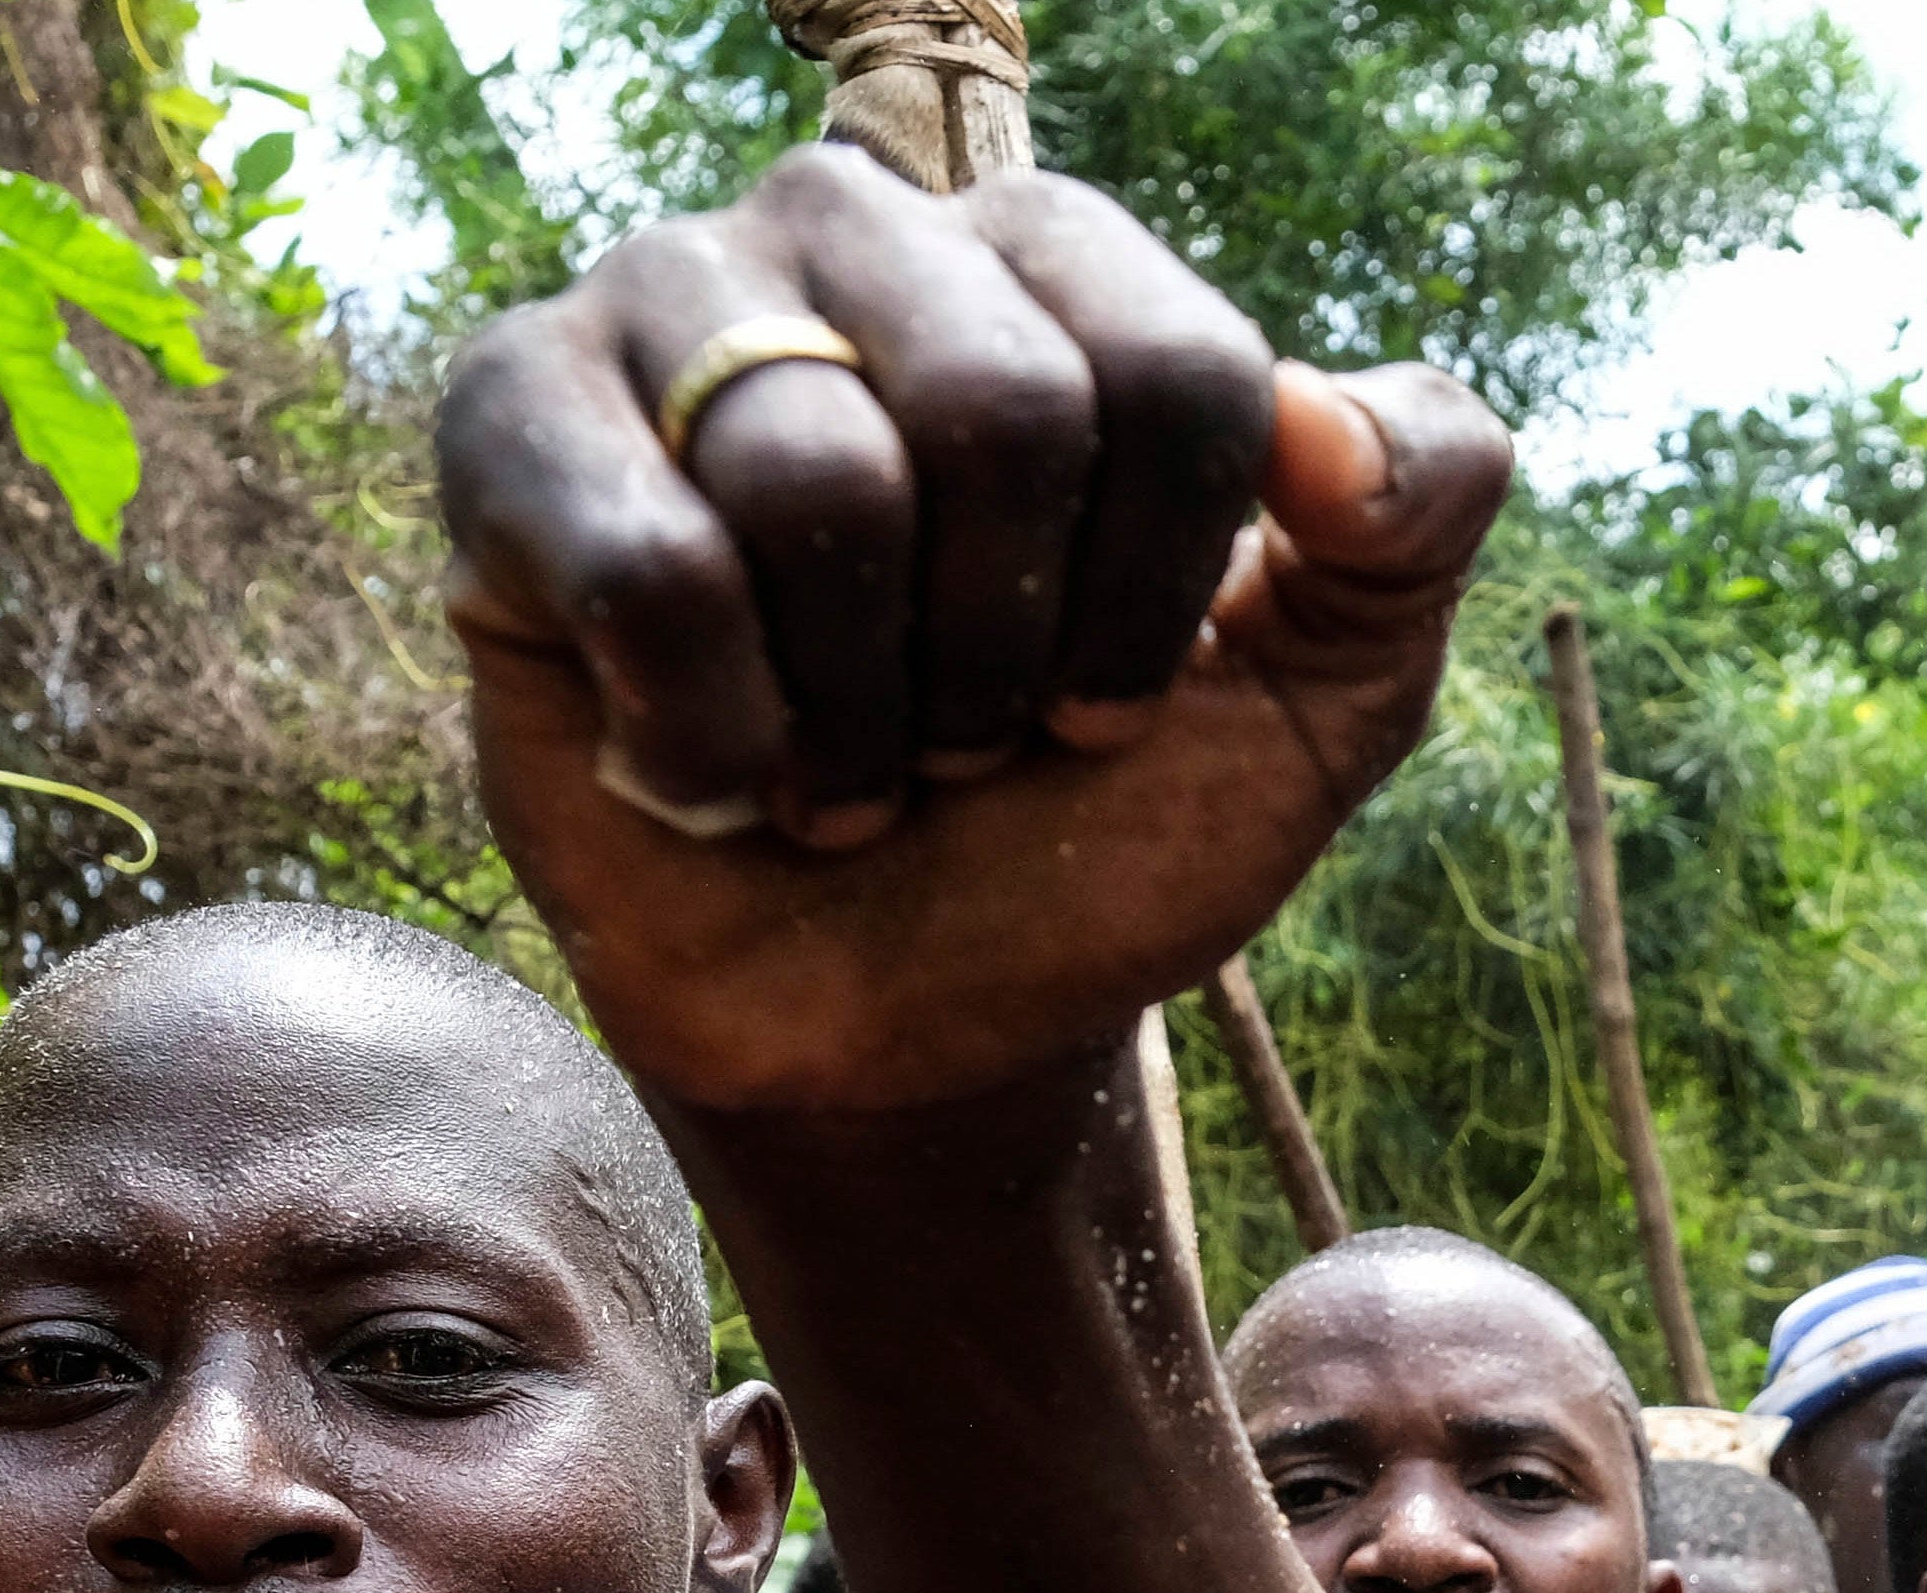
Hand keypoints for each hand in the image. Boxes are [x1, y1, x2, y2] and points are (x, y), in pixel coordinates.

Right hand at [436, 148, 1511, 1114]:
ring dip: (863, 710)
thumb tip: (1336, 423)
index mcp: (1054, 264)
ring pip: (818, 480)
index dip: (1158, 596)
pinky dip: (715, 732)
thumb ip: (1418, 516)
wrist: (909, 1027)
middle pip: (1002, 406)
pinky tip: (714, 774)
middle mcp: (853, 231)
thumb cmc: (1096, 831)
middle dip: (1008, 656)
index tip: (1106, 701)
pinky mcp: (509, 422)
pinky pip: (648, 563)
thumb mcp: (1324, 697)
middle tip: (963, 741)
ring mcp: (664, 304)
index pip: (1181, 369)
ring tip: (842, 763)